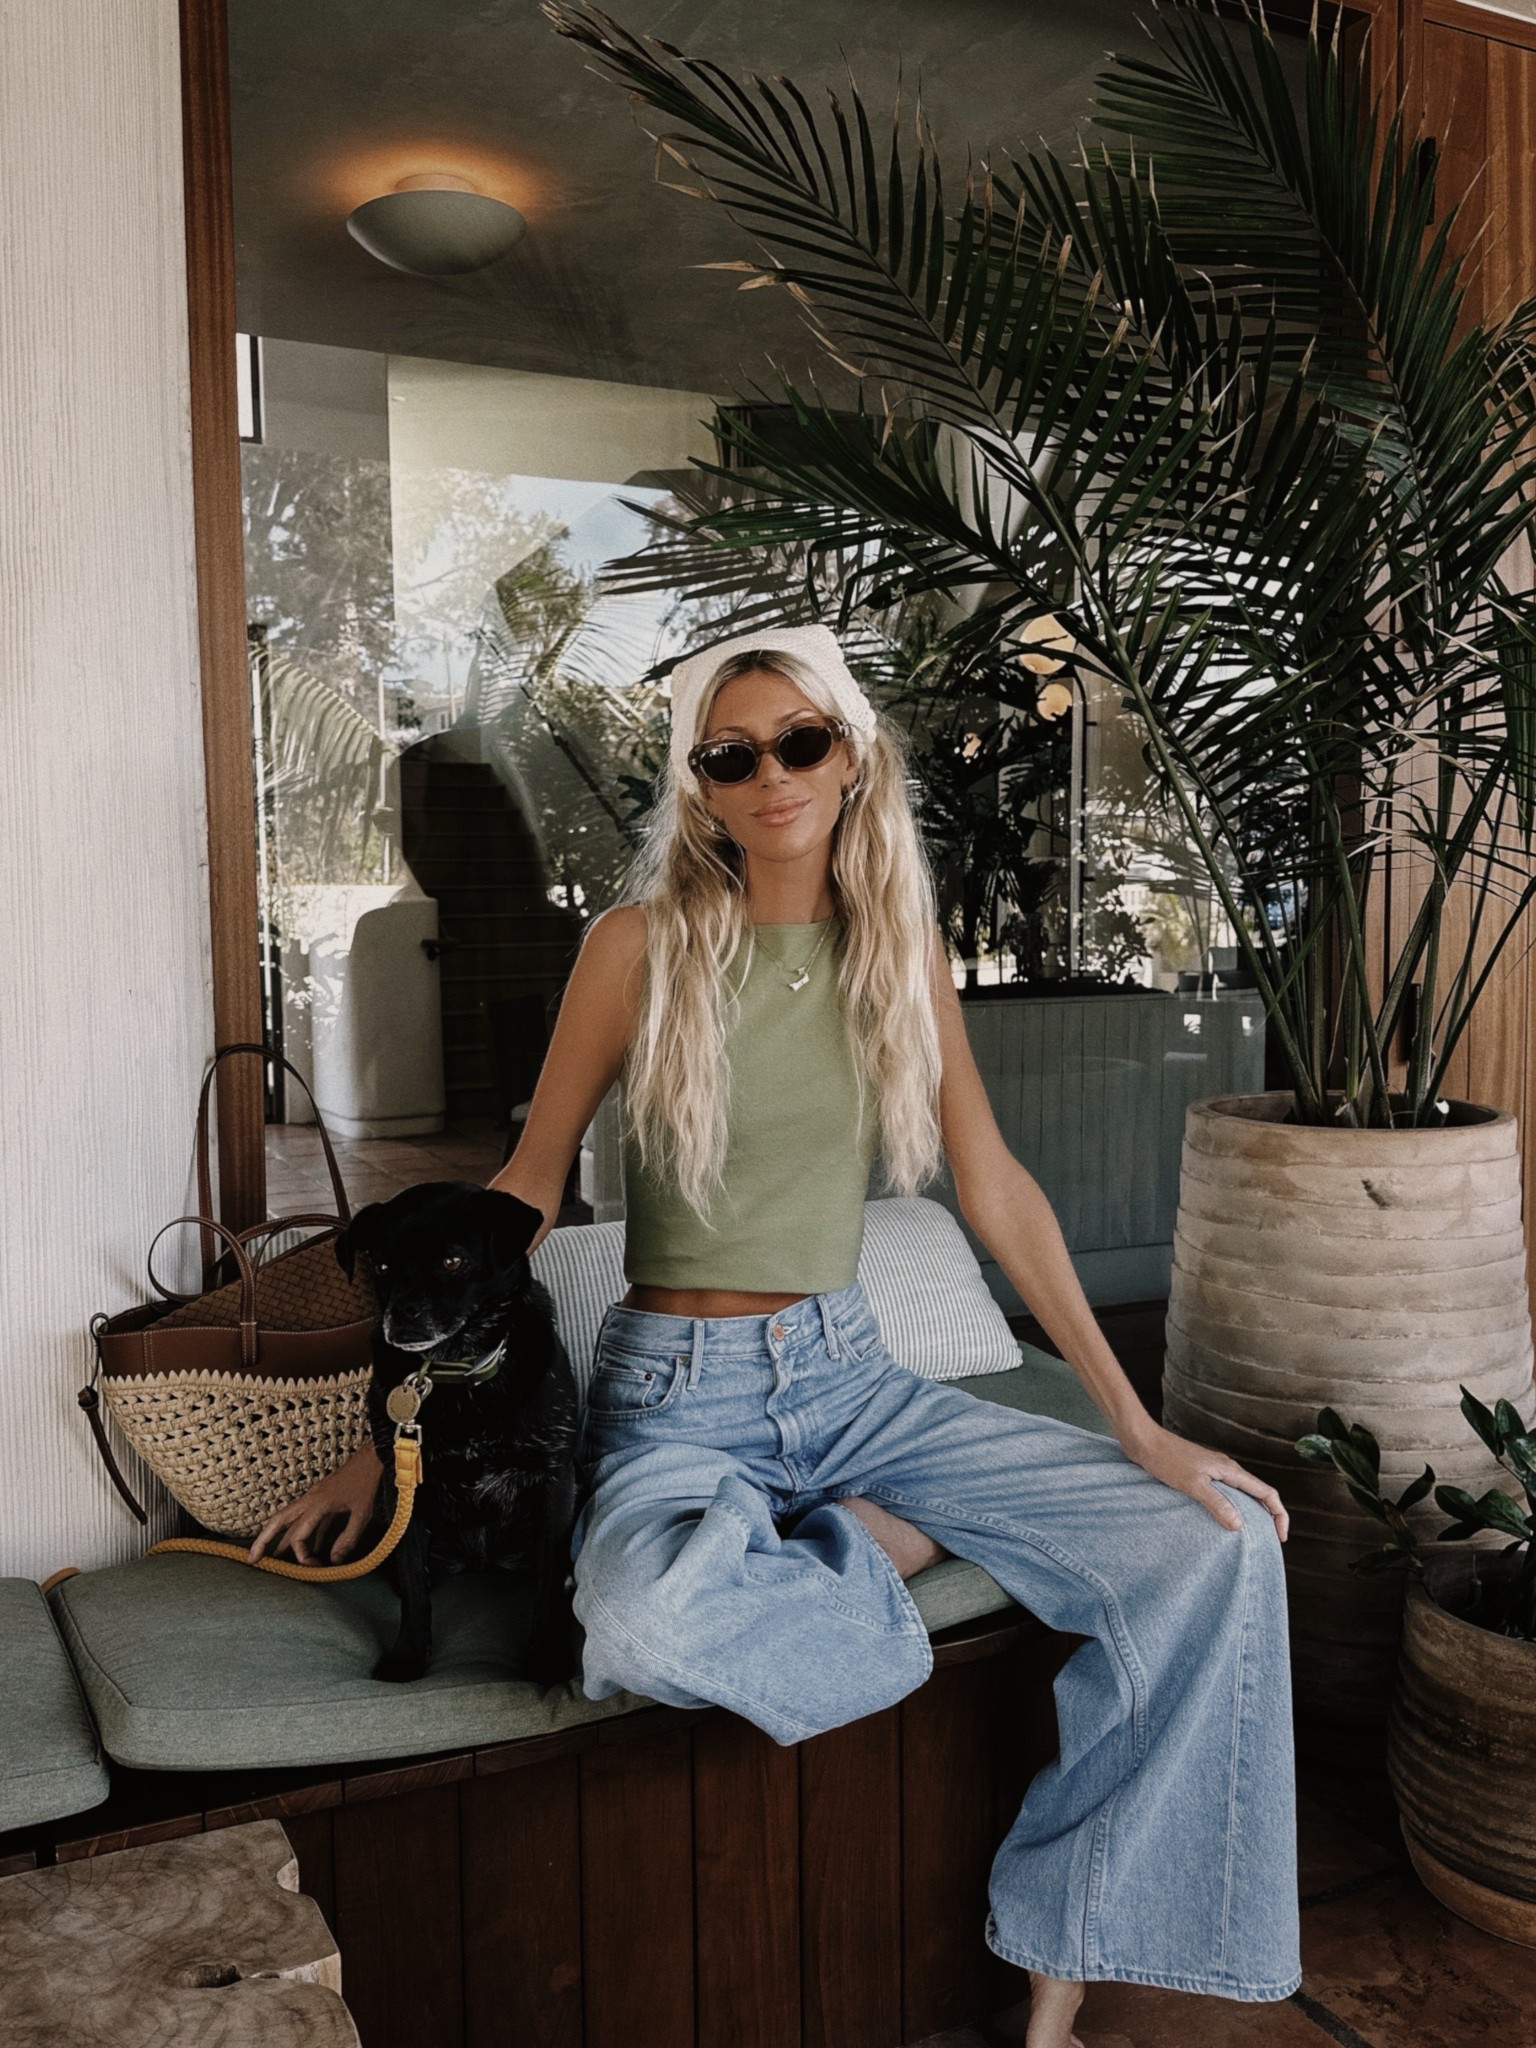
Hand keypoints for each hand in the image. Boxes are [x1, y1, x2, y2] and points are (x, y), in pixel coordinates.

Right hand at [248, 1443, 382, 1564]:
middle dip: (262, 1540)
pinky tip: (312, 1548)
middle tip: (251, 1560)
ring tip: (272, 1557)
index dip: (303, 1556)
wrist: (370, 1458)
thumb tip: (334, 1560)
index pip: (298, 1536)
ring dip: (279, 1538)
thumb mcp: (362, 1513)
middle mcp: (309, 1501)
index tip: (315, 1566)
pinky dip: (306, 1534)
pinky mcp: (321, 1499)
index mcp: (317, 1505)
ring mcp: (313, 1499)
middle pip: (278, 1521)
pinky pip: (308, 1519)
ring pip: (289, 1519)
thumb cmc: (366, 1483)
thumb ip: (348, 1538)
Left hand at [1120, 1421, 1288, 1540]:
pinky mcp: (1201, 1474)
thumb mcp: (1193, 1484)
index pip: (1266, 1493)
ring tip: (1248, 1534)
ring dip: (1249, 1512)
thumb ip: (1217, 1503)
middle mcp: (1226, 1469)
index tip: (1280, 1537)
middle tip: (1268, 1540)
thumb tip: (1239, 1525)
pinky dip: (1231, 1507)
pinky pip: (1225, 1493)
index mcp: (1230, 1470)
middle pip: (1258, 1493)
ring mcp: (1214, 1471)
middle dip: (1268, 1516)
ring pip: (1242, 1493)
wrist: (1144, 1442)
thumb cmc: (1166, 1459)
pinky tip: (1221, 1519)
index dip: (1278, 1515)